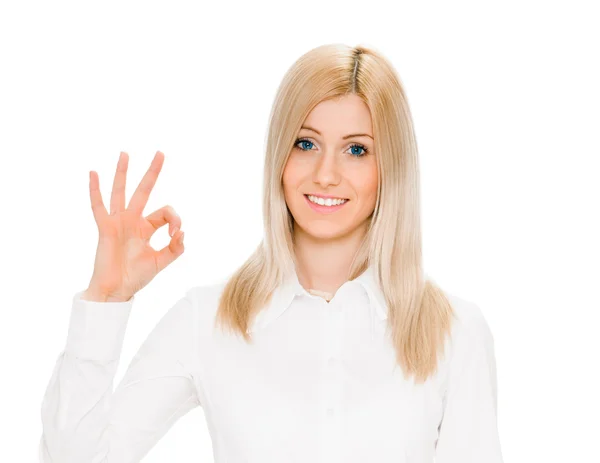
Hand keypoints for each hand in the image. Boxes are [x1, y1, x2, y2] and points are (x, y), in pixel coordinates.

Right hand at [84, 151, 184, 301]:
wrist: (117, 290)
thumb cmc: (136, 276)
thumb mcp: (162, 261)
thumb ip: (176, 248)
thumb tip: (181, 231)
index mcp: (147, 227)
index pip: (166, 212)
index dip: (175, 219)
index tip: (176, 234)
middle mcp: (132, 220)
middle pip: (144, 190)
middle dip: (152, 172)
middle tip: (160, 153)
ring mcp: (118, 222)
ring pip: (120, 192)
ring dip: (123, 173)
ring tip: (125, 154)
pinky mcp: (105, 228)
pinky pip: (98, 206)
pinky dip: (95, 190)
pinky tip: (93, 173)